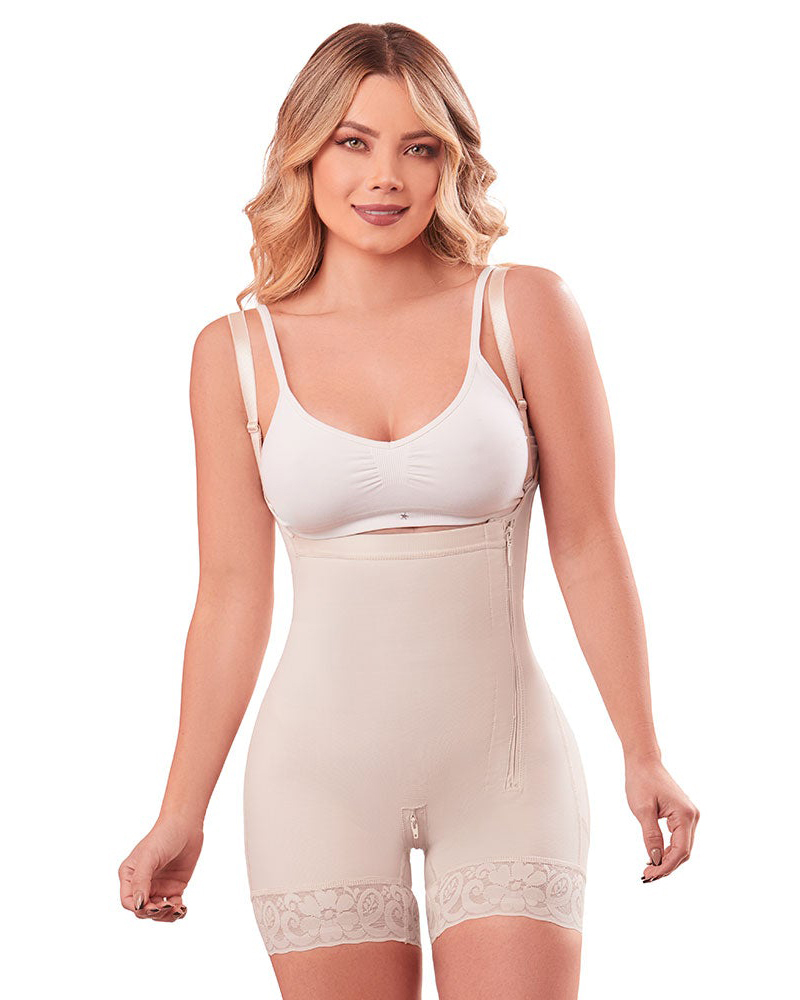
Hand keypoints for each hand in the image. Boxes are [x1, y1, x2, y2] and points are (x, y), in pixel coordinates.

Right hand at [118, 815, 203, 920]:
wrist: (186, 825)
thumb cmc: (163, 836)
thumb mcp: (149, 857)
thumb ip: (141, 881)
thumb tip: (138, 905)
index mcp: (129, 875)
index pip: (128, 902)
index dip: (138, 909)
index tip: (153, 906)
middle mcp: (142, 883)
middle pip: (143, 910)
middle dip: (154, 913)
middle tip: (167, 906)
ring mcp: (158, 886)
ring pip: (158, 912)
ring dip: (166, 915)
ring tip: (178, 908)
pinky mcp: (174, 887)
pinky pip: (173, 906)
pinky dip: (178, 911)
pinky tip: (183, 908)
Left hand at [624, 751, 699, 882]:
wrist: (644, 761)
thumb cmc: (642, 781)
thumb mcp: (642, 810)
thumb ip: (651, 836)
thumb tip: (656, 859)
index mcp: (685, 815)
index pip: (680, 850)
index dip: (666, 866)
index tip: (650, 874)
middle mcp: (692, 816)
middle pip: (684, 852)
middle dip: (667, 866)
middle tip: (647, 875)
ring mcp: (689, 815)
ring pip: (682, 847)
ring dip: (668, 859)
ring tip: (649, 869)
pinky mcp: (683, 815)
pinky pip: (679, 838)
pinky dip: (668, 849)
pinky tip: (655, 856)